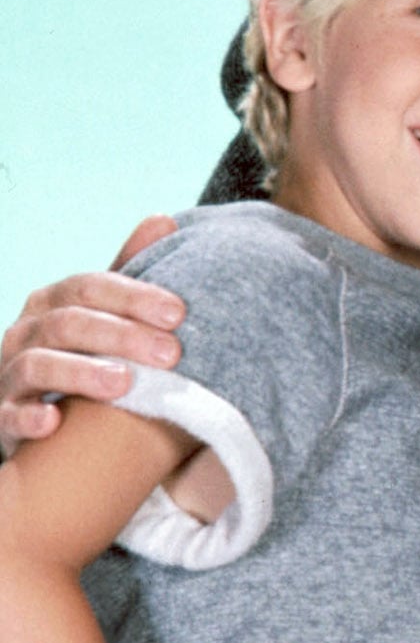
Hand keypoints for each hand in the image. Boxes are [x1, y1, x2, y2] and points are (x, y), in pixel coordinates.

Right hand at [0, 220, 182, 456]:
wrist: (28, 407)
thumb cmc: (76, 353)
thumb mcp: (98, 312)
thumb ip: (126, 273)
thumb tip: (164, 219)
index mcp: (50, 302)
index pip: (88, 287)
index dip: (132, 297)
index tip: (178, 313)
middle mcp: (24, 331)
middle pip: (68, 323)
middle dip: (121, 336)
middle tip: (171, 354)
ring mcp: (9, 374)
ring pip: (38, 365)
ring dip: (81, 373)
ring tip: (125, 383)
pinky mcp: (1, 416)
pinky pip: (8, 415)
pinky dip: (28, 417)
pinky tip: (55, 422)